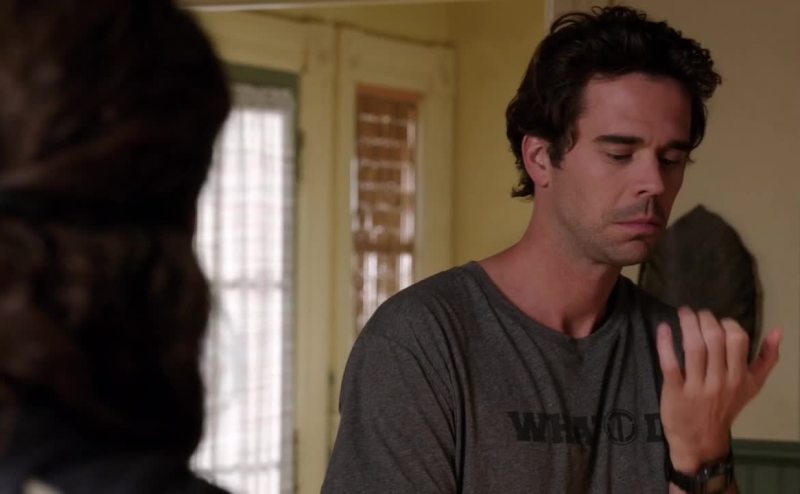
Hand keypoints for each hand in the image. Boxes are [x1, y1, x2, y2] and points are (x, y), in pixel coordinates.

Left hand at [656, 307, 781, 472]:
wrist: (701, 440)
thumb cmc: (726, 407)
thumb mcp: (752, 386)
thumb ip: (766, 359)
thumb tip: (778, 331)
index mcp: (740, 377)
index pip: (737, 339)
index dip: (727, 323)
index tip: (717, 321)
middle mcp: (720, 380)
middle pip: (715, 339)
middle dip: (705, 319)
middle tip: (697, 313)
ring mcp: (697, 386)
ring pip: (694, 347)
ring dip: (687, 324)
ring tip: (683, 313)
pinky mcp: (675, 391)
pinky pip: (670, 363)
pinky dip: (665, 344)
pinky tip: (664, 329)